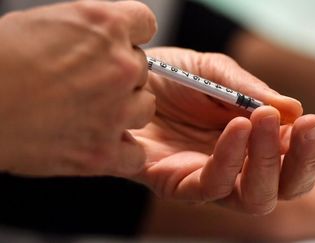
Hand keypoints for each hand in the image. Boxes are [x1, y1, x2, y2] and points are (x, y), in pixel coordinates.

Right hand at [0, 1, 156, 175]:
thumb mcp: (45, 22)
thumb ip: (86, 31)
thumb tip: (99, 40)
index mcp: (105, 26)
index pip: (144, 23)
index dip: (132, 36)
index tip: (123, 45)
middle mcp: (119, 66)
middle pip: (143, 69)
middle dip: (121, 76)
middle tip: (90, 84)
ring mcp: (115, 111)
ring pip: (145, 108)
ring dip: (126, 111)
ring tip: (91, 113)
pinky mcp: (102, 151)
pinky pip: (135, 155)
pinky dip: (122, 153)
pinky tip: (101, 144)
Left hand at [126, 47, 314, 214]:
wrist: (123, 81)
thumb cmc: (173, 77)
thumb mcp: (216, 72)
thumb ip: (250, 92)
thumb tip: (292, 112)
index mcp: (261, 138)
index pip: (307, 148)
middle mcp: (244, 164)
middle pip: (291, 184)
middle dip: (307, 158)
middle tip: (310, 124)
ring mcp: (215, 179)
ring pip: (259, 197)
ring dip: (270, 161)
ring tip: (266, 121)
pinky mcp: (182, 186)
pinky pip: (214, 187)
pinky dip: (231, 160)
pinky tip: (235, 129)